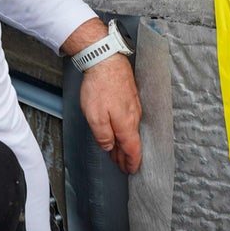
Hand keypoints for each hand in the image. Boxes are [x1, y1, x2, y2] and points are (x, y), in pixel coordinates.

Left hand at [79, 53, 142, 173]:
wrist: (105, 59)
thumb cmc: (100, 87)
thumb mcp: (95, 117)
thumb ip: (103, 135)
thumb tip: (109, 147)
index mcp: (126, 124)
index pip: (133, 150)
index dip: (131, 163)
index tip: (130, 171)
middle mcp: (134, 116)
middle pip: (132, 141)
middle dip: (126, 156)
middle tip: (121, 165)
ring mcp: (134, 105)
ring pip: (131, 129)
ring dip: (125, 142)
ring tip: (118, 151)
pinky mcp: (130, 95)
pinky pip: (130, 118)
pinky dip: (125, 128)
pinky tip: (120, 128)